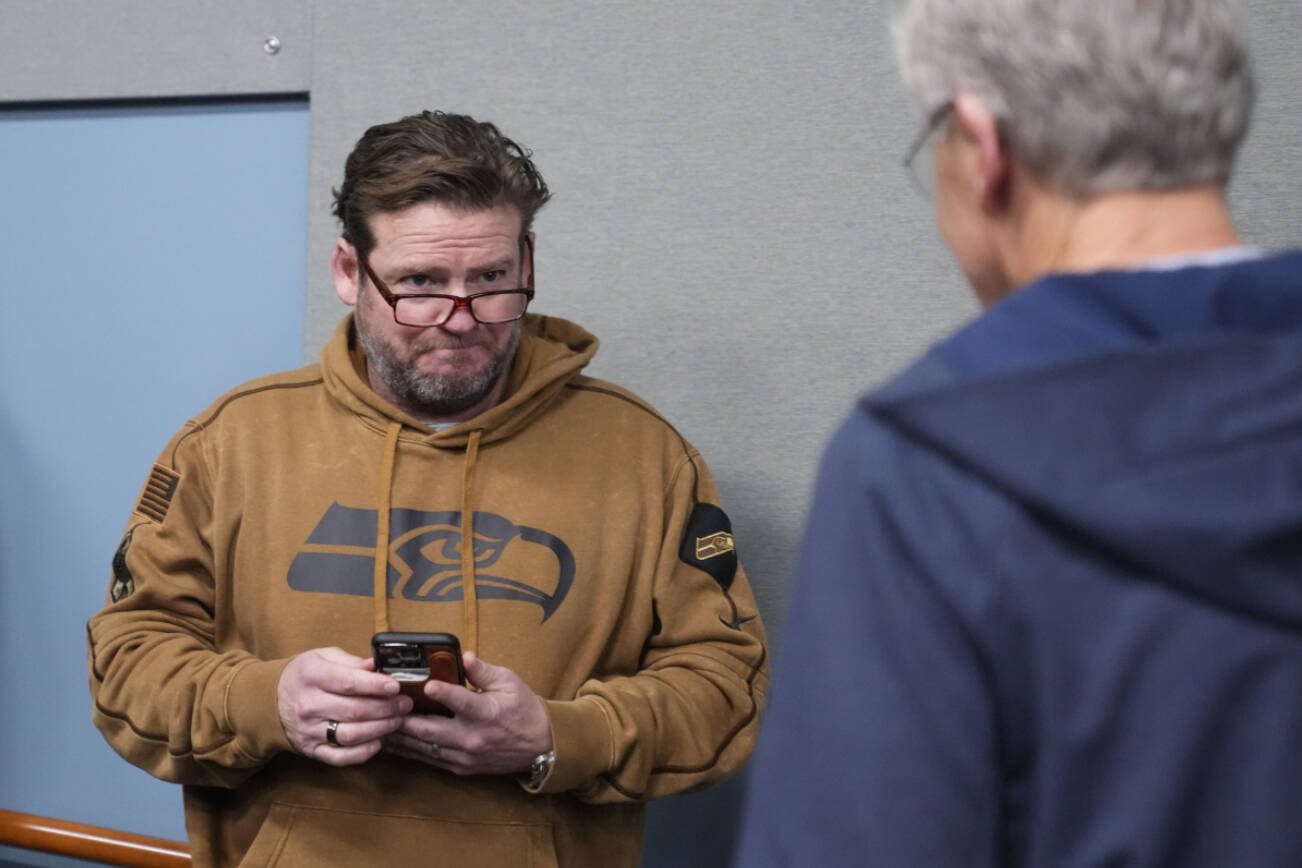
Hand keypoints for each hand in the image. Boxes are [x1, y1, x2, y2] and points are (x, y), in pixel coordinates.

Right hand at [277, 646, 411, 765]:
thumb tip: (378, 666)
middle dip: (387, 708)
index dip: (376, 686)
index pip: (349, 682)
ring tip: (398, 720)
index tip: (396, 686)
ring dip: (381, 729)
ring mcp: (309, 730)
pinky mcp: (312, 750)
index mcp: (311, 675)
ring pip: (351, 735)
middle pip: (355, 710)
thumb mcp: (324, 657)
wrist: (271, 701)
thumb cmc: (306, 675)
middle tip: (405, 704)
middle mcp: (308, 704)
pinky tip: (379, 742)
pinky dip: (363, 752)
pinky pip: (340, 757)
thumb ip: (352, 662)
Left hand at [386, 651, 552, 775]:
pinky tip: (394, 742)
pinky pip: (430, 759)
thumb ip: (483, 670)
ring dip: (400, 737)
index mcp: (487, 713)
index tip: (426, 684)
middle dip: (404, 719)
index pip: (462, 702)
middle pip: (430, 730)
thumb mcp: (509, 682)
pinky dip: (410, 750)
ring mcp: (465, 757)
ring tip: (378, 724)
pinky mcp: (460, 768)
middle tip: (383, 706)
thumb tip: (464, 656)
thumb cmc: (523, 709)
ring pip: (424, 748)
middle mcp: (473, 738)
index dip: (443, 693)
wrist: (540, 746)